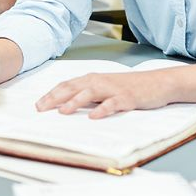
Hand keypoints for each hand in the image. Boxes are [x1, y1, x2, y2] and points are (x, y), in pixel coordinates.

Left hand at [34, 71, 174, 119]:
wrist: (157, 83)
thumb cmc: (129, 87)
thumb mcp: (105, 88)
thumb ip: (88, 94)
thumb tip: (67, 105)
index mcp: (92, 79)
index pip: (67, 85)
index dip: (51, 94)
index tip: (38, 105)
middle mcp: (100, 81)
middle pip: (73, 88)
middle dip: (55, 98)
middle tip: (41, 109)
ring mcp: (113, 89)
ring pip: (90, 93)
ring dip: (75, 102)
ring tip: (63, 112)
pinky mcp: (127, 97)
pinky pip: (113, 103)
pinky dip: (103, 109)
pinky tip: (94, 116)